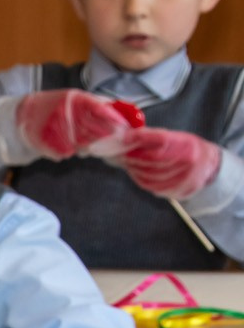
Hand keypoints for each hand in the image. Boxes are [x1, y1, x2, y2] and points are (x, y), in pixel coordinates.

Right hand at [14, 89, 134, 159]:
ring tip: (78, 140)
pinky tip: (63, 143)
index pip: (99, 109)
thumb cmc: (56, 107)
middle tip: (108, 143)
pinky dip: (68, 151)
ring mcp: (52, 128)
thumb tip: (130, 114)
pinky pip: (65, 152)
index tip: (125, 130)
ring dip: (84, 146)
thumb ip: (102, 105)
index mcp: (74, 98)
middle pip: (92, 131)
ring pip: (80, 144)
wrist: (23, 114)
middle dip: (103, 139)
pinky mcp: (44, 143)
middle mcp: (63, 112)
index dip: (114, 120)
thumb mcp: (77, 100)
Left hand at [109, 127, 223, 199]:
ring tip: (128, 161)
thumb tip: (126, 135)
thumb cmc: (188, 149)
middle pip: (150, 159)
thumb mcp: (177, 137)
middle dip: (130, 155)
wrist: (209, 168)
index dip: (138, 138)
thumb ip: (153, 137)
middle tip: (118, 151)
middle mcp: (187, 163)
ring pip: (146, 174)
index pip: (160, 139)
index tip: (122, 137)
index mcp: (187, 145)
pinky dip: (138, 177)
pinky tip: (137, 171)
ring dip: (132, 167)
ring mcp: (181, 179)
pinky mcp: (175, 191)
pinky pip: (149, 185)